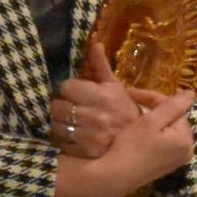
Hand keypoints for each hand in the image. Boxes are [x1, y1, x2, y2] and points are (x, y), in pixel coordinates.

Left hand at [50, 39, 144, 156]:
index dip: (70, 89)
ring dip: (61, 123)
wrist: (141, 142)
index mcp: (100, 96)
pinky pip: (62, 142)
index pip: (66, 87)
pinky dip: (66, 139)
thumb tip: (94, 43)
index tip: (76, 93)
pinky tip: (76, 136)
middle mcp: (92, 116)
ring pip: (56, 125)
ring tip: (72, 122)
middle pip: (57, 107)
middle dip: (63, 106)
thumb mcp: (115, 86)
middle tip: (72, 108)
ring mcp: (87, 136)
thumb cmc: (125, 111)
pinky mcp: (83, 152)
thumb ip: (101, 66)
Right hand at [52, 89, 195, 196]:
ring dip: (155, 119)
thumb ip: (173, 106)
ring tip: (137, 112)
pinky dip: (155, 133)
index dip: (153, 98)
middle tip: (135, 100)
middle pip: (174, 120)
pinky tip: (141, 130)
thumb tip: (191, 93)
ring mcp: (177, 160)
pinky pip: (165, 142)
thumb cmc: (132, 147)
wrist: (115, 177)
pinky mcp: (167, 166)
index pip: (174, 108)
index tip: (132, 93)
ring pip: (169, 130)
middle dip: (156, 108)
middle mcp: (187, 151)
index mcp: (186, 139)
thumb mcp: (151, 122)